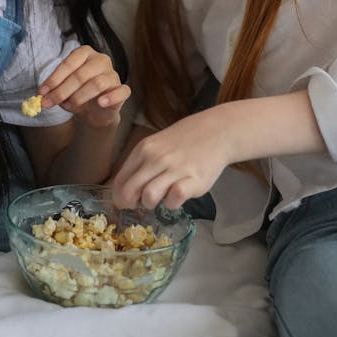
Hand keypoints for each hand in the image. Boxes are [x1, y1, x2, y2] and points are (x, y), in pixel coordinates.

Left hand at [39, 46, 130, 129]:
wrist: (95, 111)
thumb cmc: (78, 94)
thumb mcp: (63, 91)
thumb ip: (54, 91)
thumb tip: (42, 97)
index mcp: (84, 53)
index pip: (69, 63)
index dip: (54, 79)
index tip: (41, 92)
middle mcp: (100, 60)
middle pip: (81, 75)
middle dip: (62, 91)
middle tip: (48, 103)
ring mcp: (113, 74)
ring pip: (98, 83)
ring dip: (79, 97)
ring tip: (69, 106)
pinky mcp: (122, 90)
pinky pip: (121, 92)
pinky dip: (111, 98)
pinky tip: (101, 103)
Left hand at [112, 112, 229, 209]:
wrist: (217, 132)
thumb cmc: (184, 141)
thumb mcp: (156, 145)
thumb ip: (141, 165)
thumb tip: (125, 190)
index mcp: (144, 150)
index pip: (120, 181)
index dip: (119, 197)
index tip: (126, 202)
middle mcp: (156, 158)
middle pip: (129, 191)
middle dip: (131, 204)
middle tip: (141, 204)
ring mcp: (175, 169)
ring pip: (149, 196)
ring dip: (152, 203)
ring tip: (161, 197)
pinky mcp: (193, 180)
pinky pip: (174, 199)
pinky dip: (173, 203)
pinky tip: (177, 196)